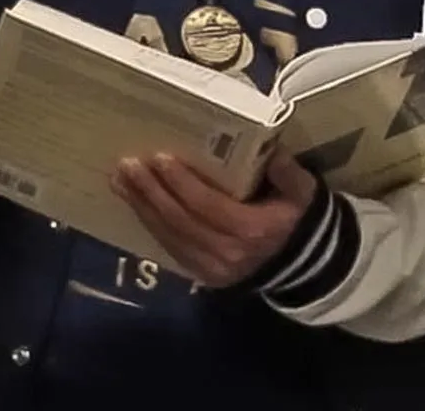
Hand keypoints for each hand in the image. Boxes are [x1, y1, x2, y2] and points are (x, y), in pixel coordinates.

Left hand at [111, 149, 319, 287]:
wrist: (303, 267)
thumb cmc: (297, 220)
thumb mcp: (303, 193)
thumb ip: (288, 172)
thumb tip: (271, 149)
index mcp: (252, 231)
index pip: (208, 206)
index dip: (182, 184)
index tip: (159, 158)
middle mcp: (227, 254)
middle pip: (180, 221)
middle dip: (150, 192)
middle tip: (127, 165)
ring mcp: (211, 269)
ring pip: (169, 236)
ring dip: (142, 207)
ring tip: (120, 180)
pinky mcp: (201, 276)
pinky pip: (169, 248)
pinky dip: (150, 224)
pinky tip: (135, 203)